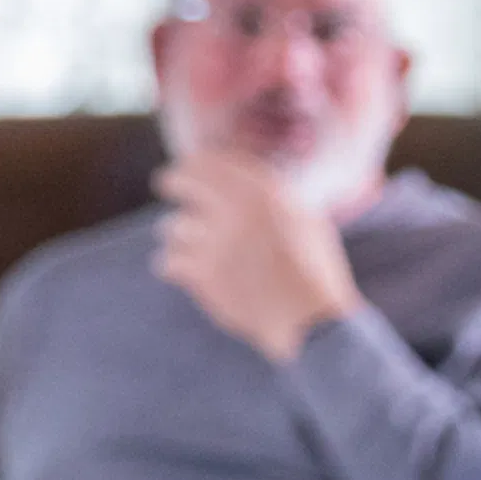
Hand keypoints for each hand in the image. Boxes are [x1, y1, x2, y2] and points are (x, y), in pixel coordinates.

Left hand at [154, 149, 361, 361]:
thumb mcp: (305, 218)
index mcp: (264, 192)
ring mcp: (216, 242)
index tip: (188, 166)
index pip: (211, 160)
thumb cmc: (313, 271)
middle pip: (181, 181)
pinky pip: (167, 261)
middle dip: (172, 182)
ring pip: (171, 226)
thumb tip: (240, 180)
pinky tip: (176, 268)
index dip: (195, 162)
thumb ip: (272, 195)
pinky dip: (171, 265)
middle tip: (168, 185)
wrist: (309, 319)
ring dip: (177, 233)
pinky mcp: (203, 275)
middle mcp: (237, 210)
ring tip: (186, 241)